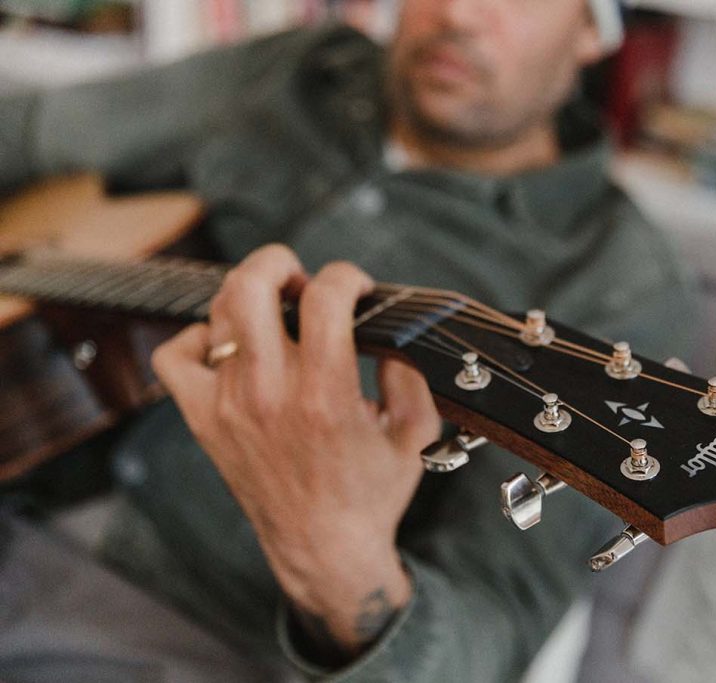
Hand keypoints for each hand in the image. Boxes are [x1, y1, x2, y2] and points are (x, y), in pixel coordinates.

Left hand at [151, 244, 440, 651]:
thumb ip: (409, 377)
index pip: (325, 299)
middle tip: (301, 280)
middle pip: (250, 287)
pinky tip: (229, 345)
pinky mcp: (205, 420)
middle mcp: (270, 394)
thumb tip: (388, 335)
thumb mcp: (413, 434)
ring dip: (250, 295)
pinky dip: (196, 338)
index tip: (357, 288)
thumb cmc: (371, 493)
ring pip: (217, 313)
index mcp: (326, 396)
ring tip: (275, 310)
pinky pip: (174, 358)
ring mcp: (229, 405)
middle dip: (279, 263)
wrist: (322, 549)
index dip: (346, 276)